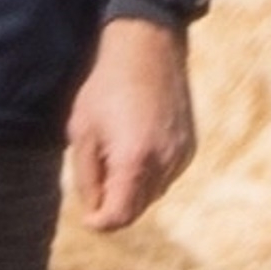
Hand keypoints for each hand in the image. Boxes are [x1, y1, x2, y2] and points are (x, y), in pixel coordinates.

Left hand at [65, 17, 194, 232]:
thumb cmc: (105, 87)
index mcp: (134, 161)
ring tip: (116, 151)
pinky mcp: (189, 147)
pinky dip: (149, 173)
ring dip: (132, 188)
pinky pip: (167, 176)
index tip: (86, 214)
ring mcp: (181, 156)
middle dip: (114, 204)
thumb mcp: (82, 132)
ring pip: (152, 195)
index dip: (98, 222)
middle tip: (96, 173)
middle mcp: (164, 163)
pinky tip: (137, 143)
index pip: (118, 217)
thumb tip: (94, 213)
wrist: (146, 47)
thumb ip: (87, 179)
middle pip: (136, 211)